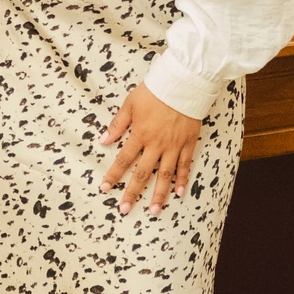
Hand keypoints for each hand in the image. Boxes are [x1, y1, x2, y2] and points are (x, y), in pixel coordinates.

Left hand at [101, 85, 201, 216]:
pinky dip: (182, 180)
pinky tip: (179, 193)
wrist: (183, 83)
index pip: (124, 159)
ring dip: (159, 194)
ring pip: (165, 175)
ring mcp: (174, 146)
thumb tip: (103, 141)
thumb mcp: (130, 104)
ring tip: (153, 211)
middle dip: (133, 193)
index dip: (114, 175)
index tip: (105, 188)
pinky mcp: (189, 143)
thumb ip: (117, 125)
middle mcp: (157, 144)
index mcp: (140, 134)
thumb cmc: (154, 91)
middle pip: (143, 173)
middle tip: (125, 209)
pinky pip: (186, 165)